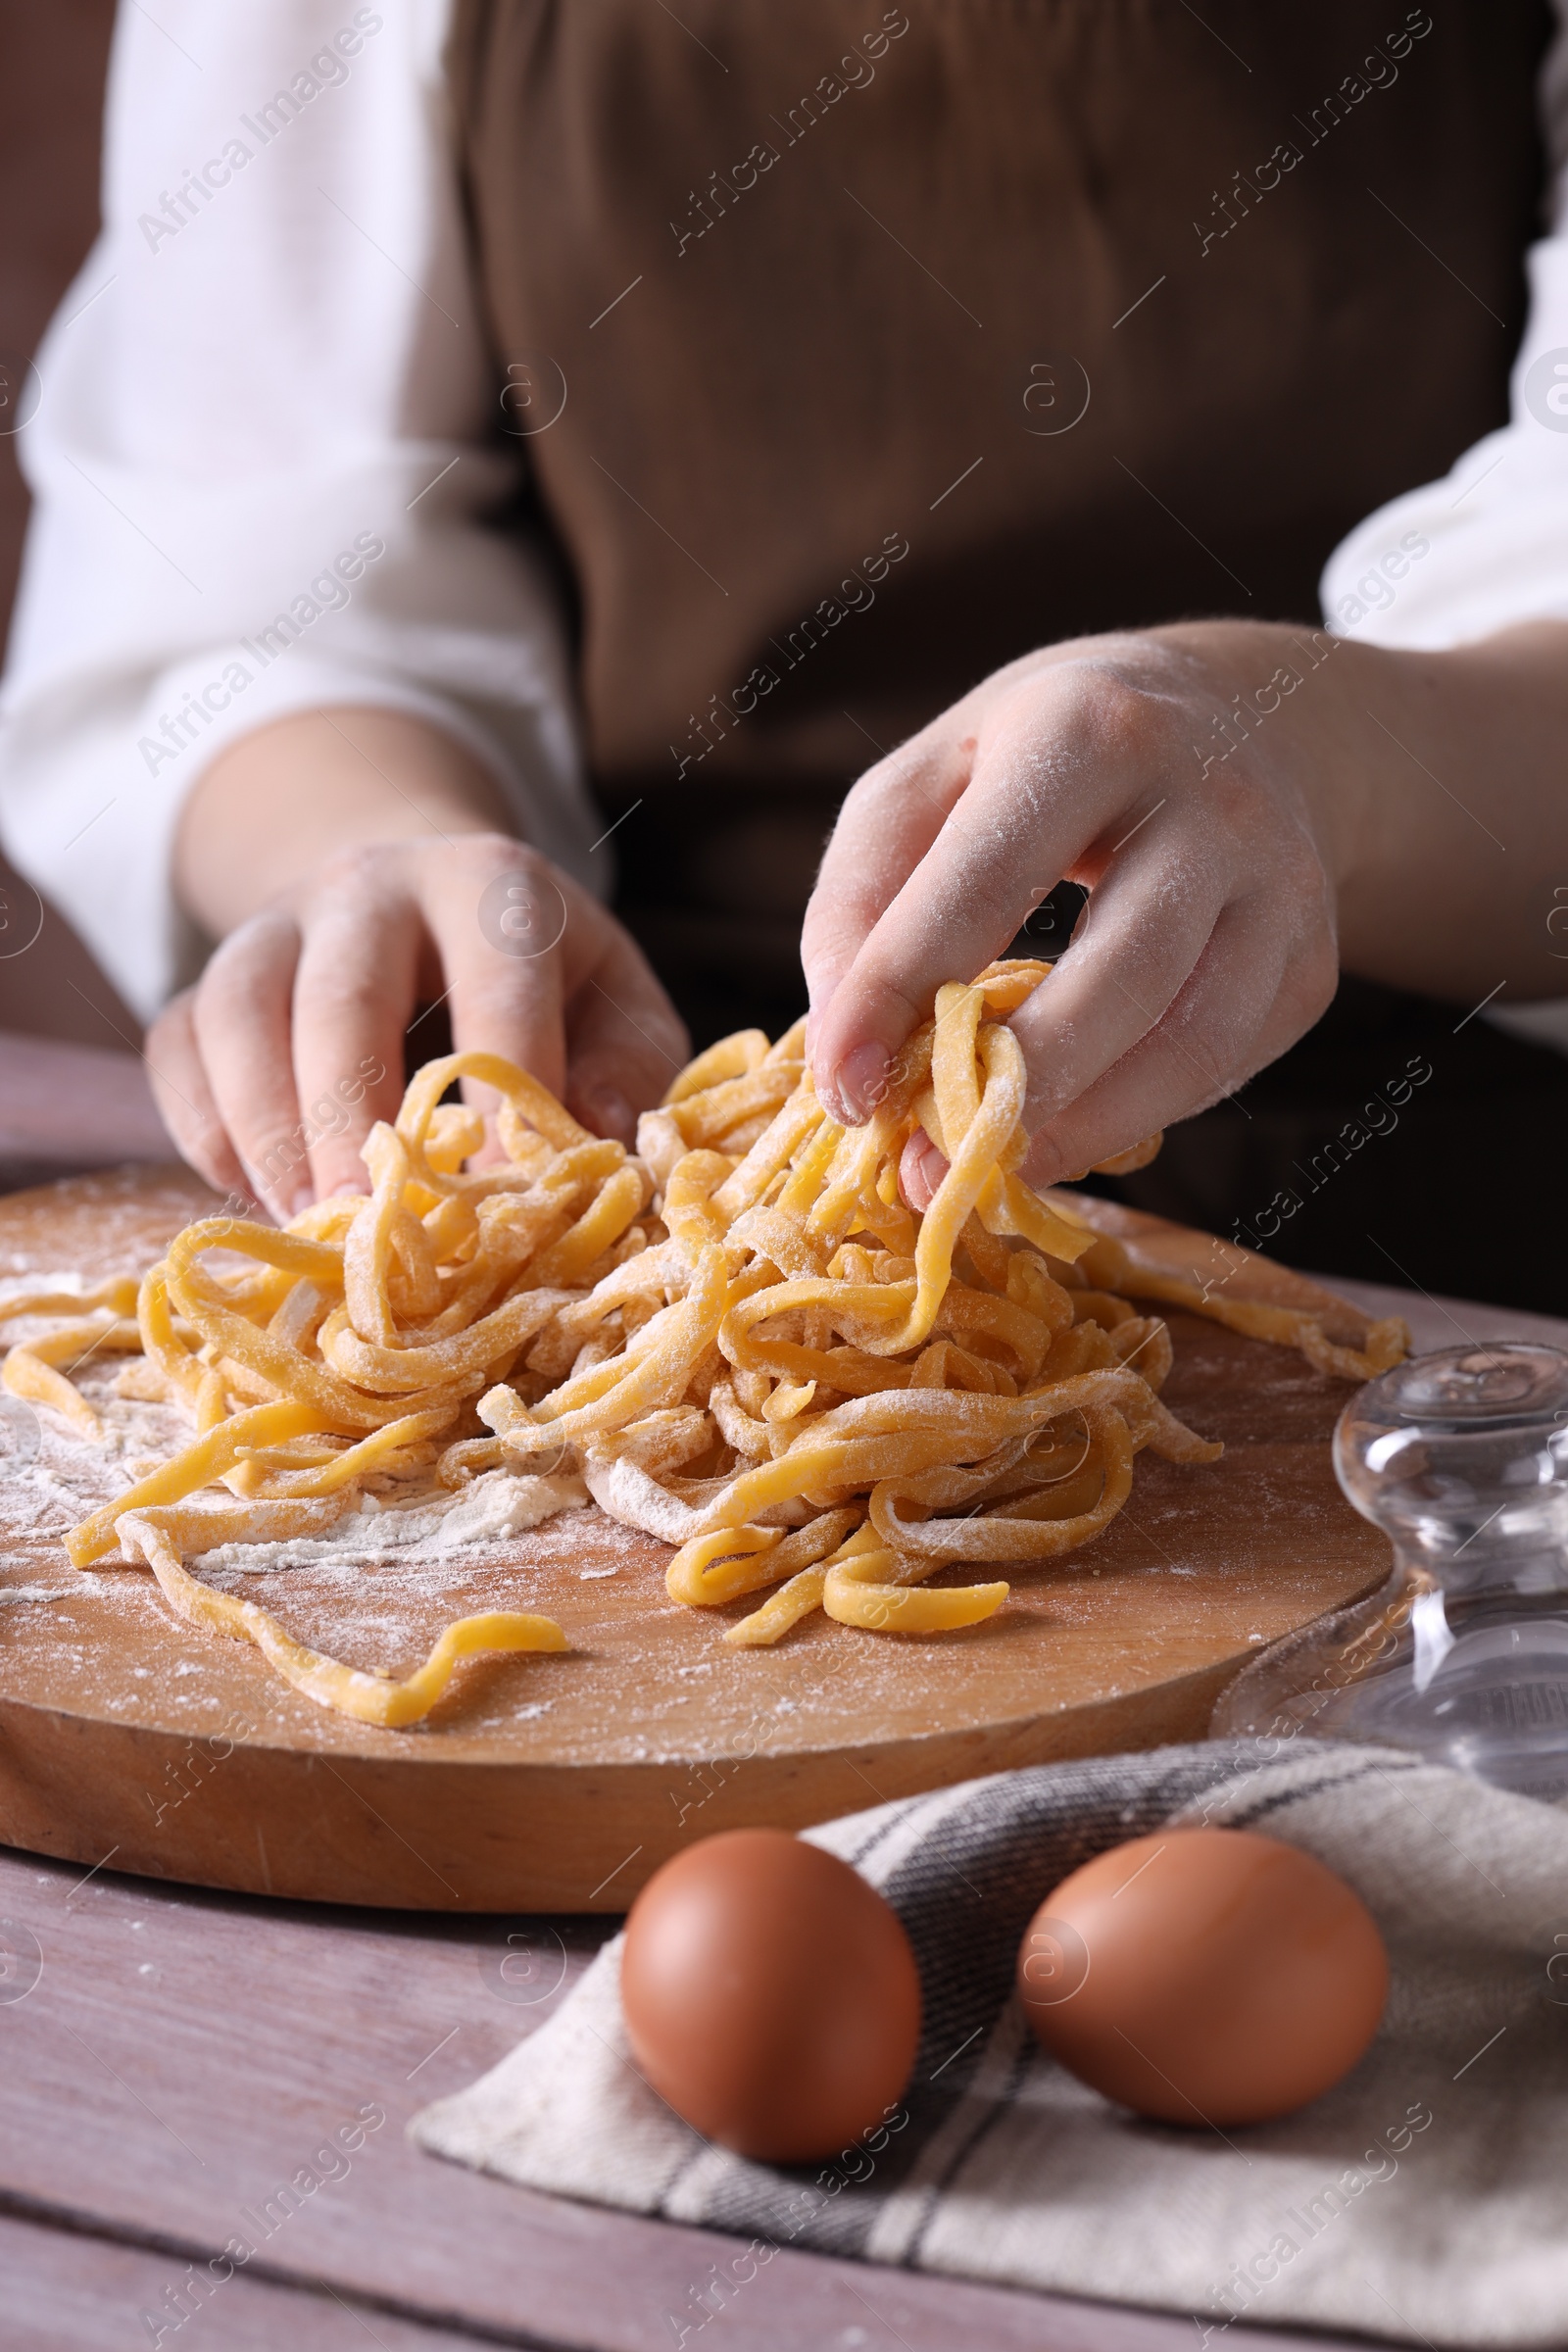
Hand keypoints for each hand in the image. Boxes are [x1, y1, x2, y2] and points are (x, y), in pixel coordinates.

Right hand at [145, 711, 687, 1218]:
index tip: (504, 1193)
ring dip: (269, 1134)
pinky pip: (178, 1048)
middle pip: (341, 997)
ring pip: (237, 1016)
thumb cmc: (546, 980)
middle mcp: (370, 885)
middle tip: (374, 1228)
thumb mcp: (616, 1004)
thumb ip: (625, 1069)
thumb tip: (589, 1143)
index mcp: (490, 883)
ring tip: (311, 1230)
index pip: (496, 982)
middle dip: (354, 1123)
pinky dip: (208, 1133)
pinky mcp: (205, 975)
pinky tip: (263, 1199)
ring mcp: (275, 924)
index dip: (501, 1089)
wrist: (426, 898)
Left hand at [804, 622, 1359, 1199]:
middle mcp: (1209, 799)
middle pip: (1122, 970)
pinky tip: (1064, 1131)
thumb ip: (863, 896)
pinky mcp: (1312, 960)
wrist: (1234, 716)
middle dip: (1018, 1081)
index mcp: (1088, 729)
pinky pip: (1225, 1064)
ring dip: (1084, 1128)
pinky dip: (1137, 1116)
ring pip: (1193, 1038)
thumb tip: (841, 1049)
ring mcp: (1280, 884)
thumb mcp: (931, 776)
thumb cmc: (1043, 756)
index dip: (902, 988)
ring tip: (992, 1171)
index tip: (842, 1088)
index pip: (985, 876)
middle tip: (926, 1164)